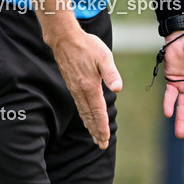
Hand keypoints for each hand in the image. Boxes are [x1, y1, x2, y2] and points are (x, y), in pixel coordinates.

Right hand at [50, 29, 122, 149]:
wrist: (65, 39)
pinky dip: (84, 115)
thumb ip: (111, 73)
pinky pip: (79, 105)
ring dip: (90, 126)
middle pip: (89, 116)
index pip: (98, 111)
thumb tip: (118, 88)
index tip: (105, 139)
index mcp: (90, 86)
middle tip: (101, 145)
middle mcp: (81, 91)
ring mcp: (75, 88)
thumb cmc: (87, 46)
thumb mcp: (104, 56)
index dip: (102, 126)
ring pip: (83, 112)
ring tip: (95, 137)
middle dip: (96, 131)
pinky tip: (86, 118)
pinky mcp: (72, 85)